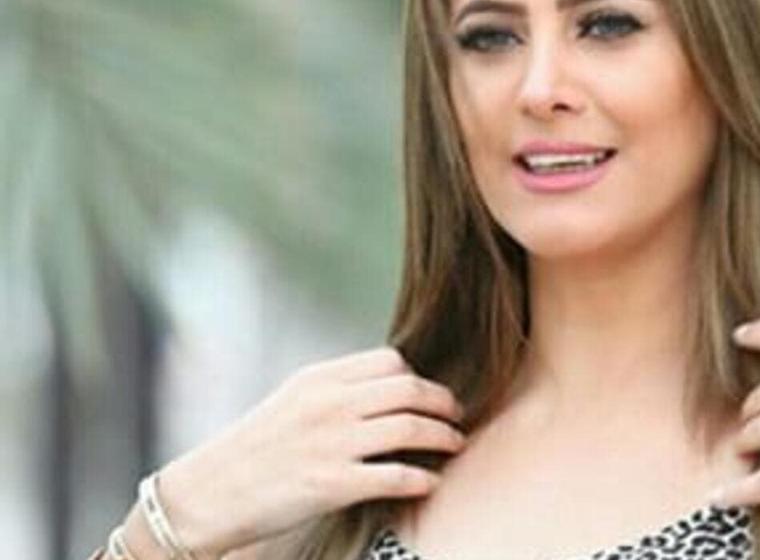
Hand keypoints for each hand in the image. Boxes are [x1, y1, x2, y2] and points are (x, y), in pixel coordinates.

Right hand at [156, 347, 466, 556]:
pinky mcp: (331, 485)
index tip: (428, 395)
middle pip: (409, 390)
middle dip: (443, 403)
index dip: (419, 378)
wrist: (207, 494)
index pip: (390, 362)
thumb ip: (336, 390)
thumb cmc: (253, 449)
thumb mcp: (292, 400)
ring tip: (455, 444)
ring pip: (410, 429)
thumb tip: (389, 387)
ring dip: (443, 437)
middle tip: (457, 416)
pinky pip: (395, 476)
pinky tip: (431, 482)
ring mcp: (331, 444)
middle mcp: (329, 405)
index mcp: (319, 379)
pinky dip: (422, 479)